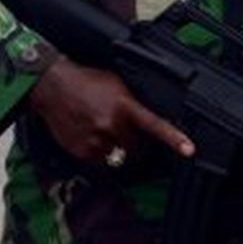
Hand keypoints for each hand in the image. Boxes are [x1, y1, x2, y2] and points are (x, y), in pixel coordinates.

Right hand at [27, 57, 195, 166]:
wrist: (53, 86)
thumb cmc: (86, 81)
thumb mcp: (116, 84)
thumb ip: (134, 103)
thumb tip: (150, 118)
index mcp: (124, 105)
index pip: (154, 125)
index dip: (174, 138)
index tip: (189, 150)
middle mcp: (111, 124)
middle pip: (137, 148)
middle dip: (136, 143)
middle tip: (125, 132)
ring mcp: (97, 140)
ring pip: (119, 157)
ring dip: (117, 149)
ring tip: (104, 131)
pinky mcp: (82, 151)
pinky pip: (101, 162)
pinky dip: (100, 153)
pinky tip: (92, 136)